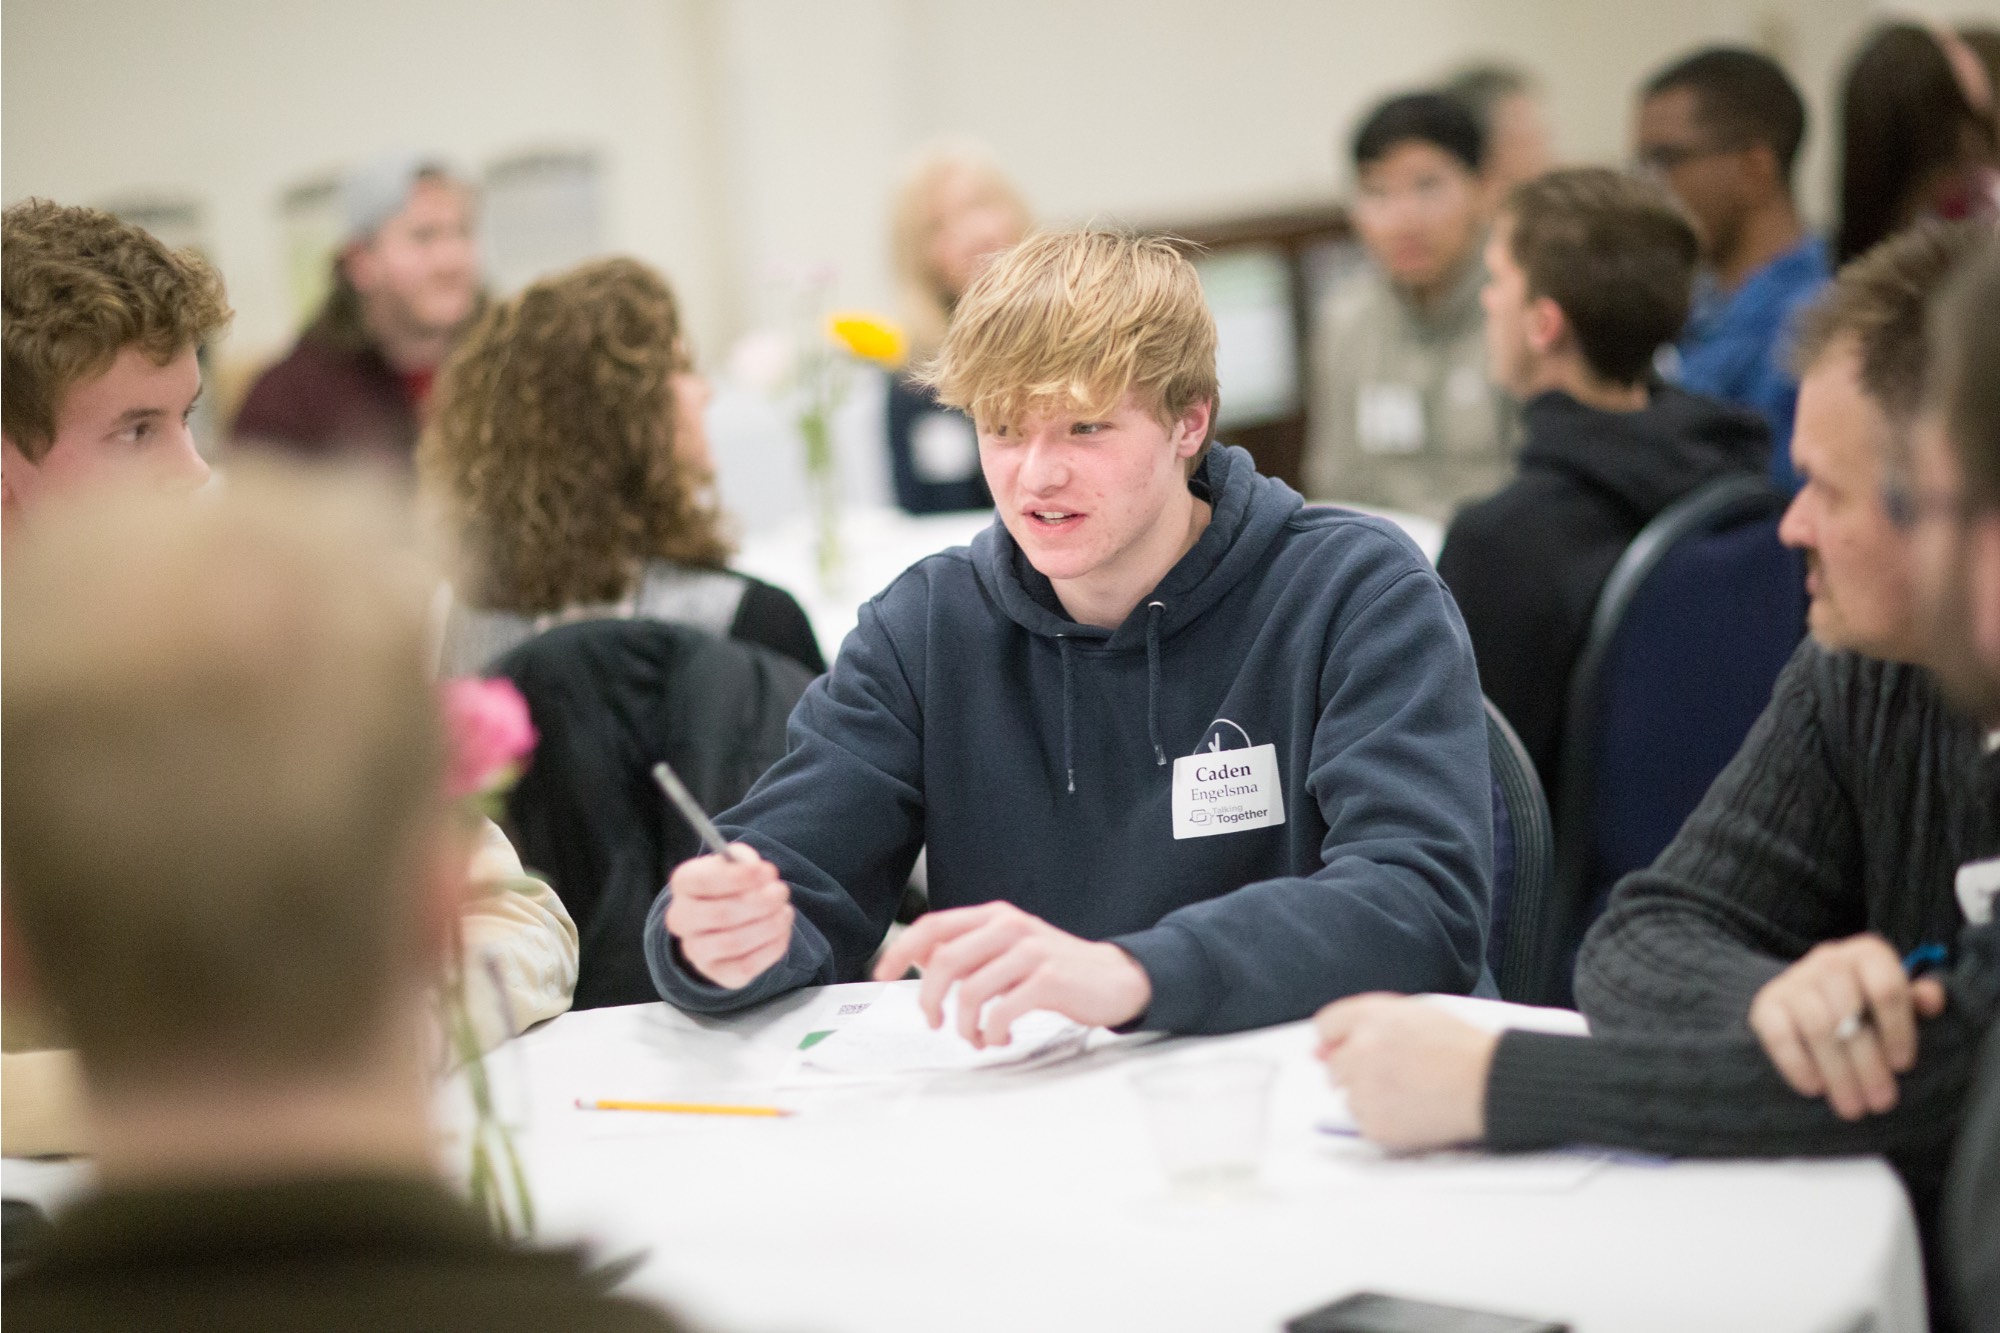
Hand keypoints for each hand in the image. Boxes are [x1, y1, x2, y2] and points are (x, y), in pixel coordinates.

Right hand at [662, 847, 793, 988]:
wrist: (726, 921)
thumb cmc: (734, 885)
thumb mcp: (738, 863)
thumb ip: (747, 862)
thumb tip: (761, 873)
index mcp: (684, 884)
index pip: (702, 881)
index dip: (738, 877)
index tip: (768, 871)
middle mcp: (681, 919)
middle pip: (720, 914)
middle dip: (761, 902)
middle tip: (781, 891)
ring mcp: (696, 950)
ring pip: (734, 943)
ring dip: (769, 925)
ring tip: (785, 911)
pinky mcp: (718, 973)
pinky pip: (746, 966)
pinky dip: (772, 947)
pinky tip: (782, 931)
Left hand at [870, 902, 1150, 1046]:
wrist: (1115, 978)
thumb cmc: (1056, 969)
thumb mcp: (1010, 950)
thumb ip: (971, 952)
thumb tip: (924, 962)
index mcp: (994, 917)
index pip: (934, 926)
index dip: (901, 950)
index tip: (881, 974)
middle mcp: (1010, 927)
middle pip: (945, 961)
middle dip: (929, 999)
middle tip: (934, 1022)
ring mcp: (1030, 951)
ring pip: (971, 991)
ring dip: (964, 1025)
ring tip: (975, 1037)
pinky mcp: (1048, 979)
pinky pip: (1002, 1011)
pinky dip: (992, 1032)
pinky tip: (999, 1038)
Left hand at [1313, 995, 1496, 1151]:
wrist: (1490, 1085)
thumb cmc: (1461, 1049)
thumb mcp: (1414, 1015)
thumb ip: (1365, 1022)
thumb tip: (1319, 1050)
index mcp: (1372, 1016)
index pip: (1327, 1025)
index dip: (1339, 1039)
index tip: (1349, 1049)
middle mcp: (1362, 1049)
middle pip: (1334, 1065)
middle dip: (1356, 1070)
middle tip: (1397, 1074)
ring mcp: (1366, 1088)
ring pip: (1348, 1096)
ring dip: (1369, 1096)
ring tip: (1412, 1091)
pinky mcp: (1375, 1122)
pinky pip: (1362, 1123)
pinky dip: (1382, 1120)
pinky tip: (1413, 1109)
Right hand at [1748, 933, 1948, 1119]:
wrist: (1813, 1003)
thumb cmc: (1867, 1007)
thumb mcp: (1896, 1001)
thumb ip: (1917, 1000)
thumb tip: (1931, 998)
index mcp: (1866, 954)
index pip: (1885, 988)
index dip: (1897, 1031)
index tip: (1903, 1066)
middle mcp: (1828, 960)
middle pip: (1849, 1013)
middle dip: (1868, 1065)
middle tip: (1880, 1102)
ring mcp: (1793, 980)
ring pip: (1817, 1027)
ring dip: (1838, 1073)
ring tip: (1852, 1106)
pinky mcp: (1765, 1004)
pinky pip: (1780, 1036)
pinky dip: (1798, 1065)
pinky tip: (1814, 1088)